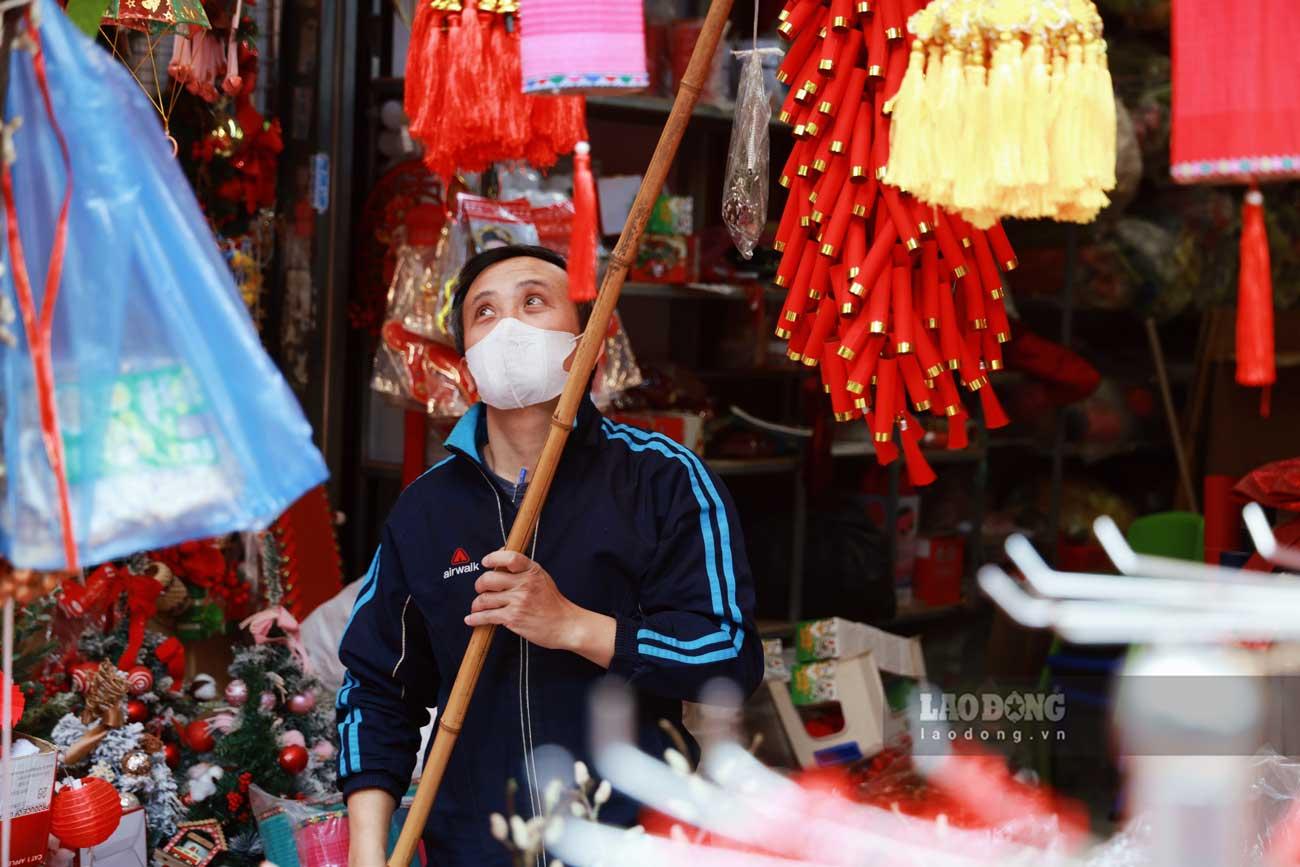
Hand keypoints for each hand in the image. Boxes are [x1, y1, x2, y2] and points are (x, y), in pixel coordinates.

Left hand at [466, 550, 614, 666]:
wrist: (566, 625)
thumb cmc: (553, 603)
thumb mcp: (542, 578)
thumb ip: (523, 569)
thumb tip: (500, 556)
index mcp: (532, 571)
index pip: (510, 558)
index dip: (493, 558)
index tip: (486, 562)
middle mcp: (525, 584)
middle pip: (489, 578)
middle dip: (479, 584)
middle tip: (480, 588)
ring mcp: (518, 601)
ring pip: (485, 598)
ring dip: (477, 604)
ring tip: (478, 606)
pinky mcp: (513, 618)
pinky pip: (487, 616)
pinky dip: (475, 618)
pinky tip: (471, 619)